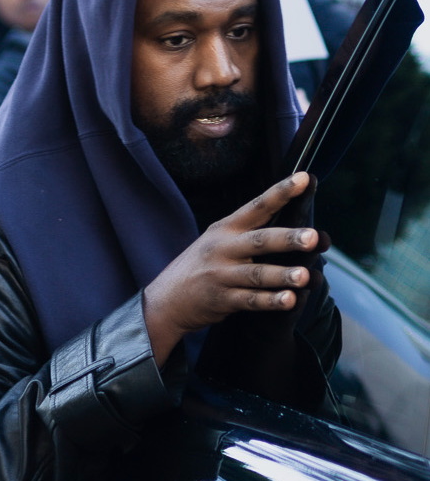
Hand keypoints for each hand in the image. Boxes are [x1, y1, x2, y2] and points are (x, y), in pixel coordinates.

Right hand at [144, 172, 329, 365]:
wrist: (167, 299)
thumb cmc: (203, 266)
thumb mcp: (218, 240)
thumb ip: (250, 232)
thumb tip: (294, 221)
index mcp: (226, 228)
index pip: (258, 206)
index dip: (281, 192)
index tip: (306, 178)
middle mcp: (223, 248)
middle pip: (260, 241)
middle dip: (288, 239)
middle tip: (314, 237)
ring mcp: (221, 275)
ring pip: (256, 274)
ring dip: (282, 275)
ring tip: (306, 276)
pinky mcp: (221, 300)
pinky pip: (250, 300)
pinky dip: (270, 301)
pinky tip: (290, 300)